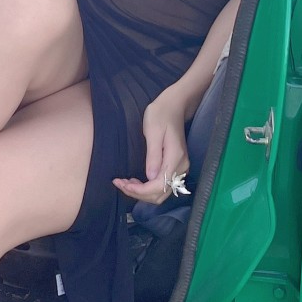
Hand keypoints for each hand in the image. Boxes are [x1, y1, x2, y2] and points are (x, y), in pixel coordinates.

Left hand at [114, 83, 193, 206]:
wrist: (174, 107)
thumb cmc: (160, 115)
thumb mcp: (153, 132)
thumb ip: (153, 155)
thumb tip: (150, 177)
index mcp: (175, 158)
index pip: (158, 186)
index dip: (139, 190)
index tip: (123, 183)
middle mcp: (181, 168)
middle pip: (160, 194)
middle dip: (138, 193)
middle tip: (120, 183)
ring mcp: (180, 169)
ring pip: (161, 193)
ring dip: (142, 193)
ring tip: (125, 183)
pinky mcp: (176, 167)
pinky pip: (163, 185)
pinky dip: (148, 188)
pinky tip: (136, 181)